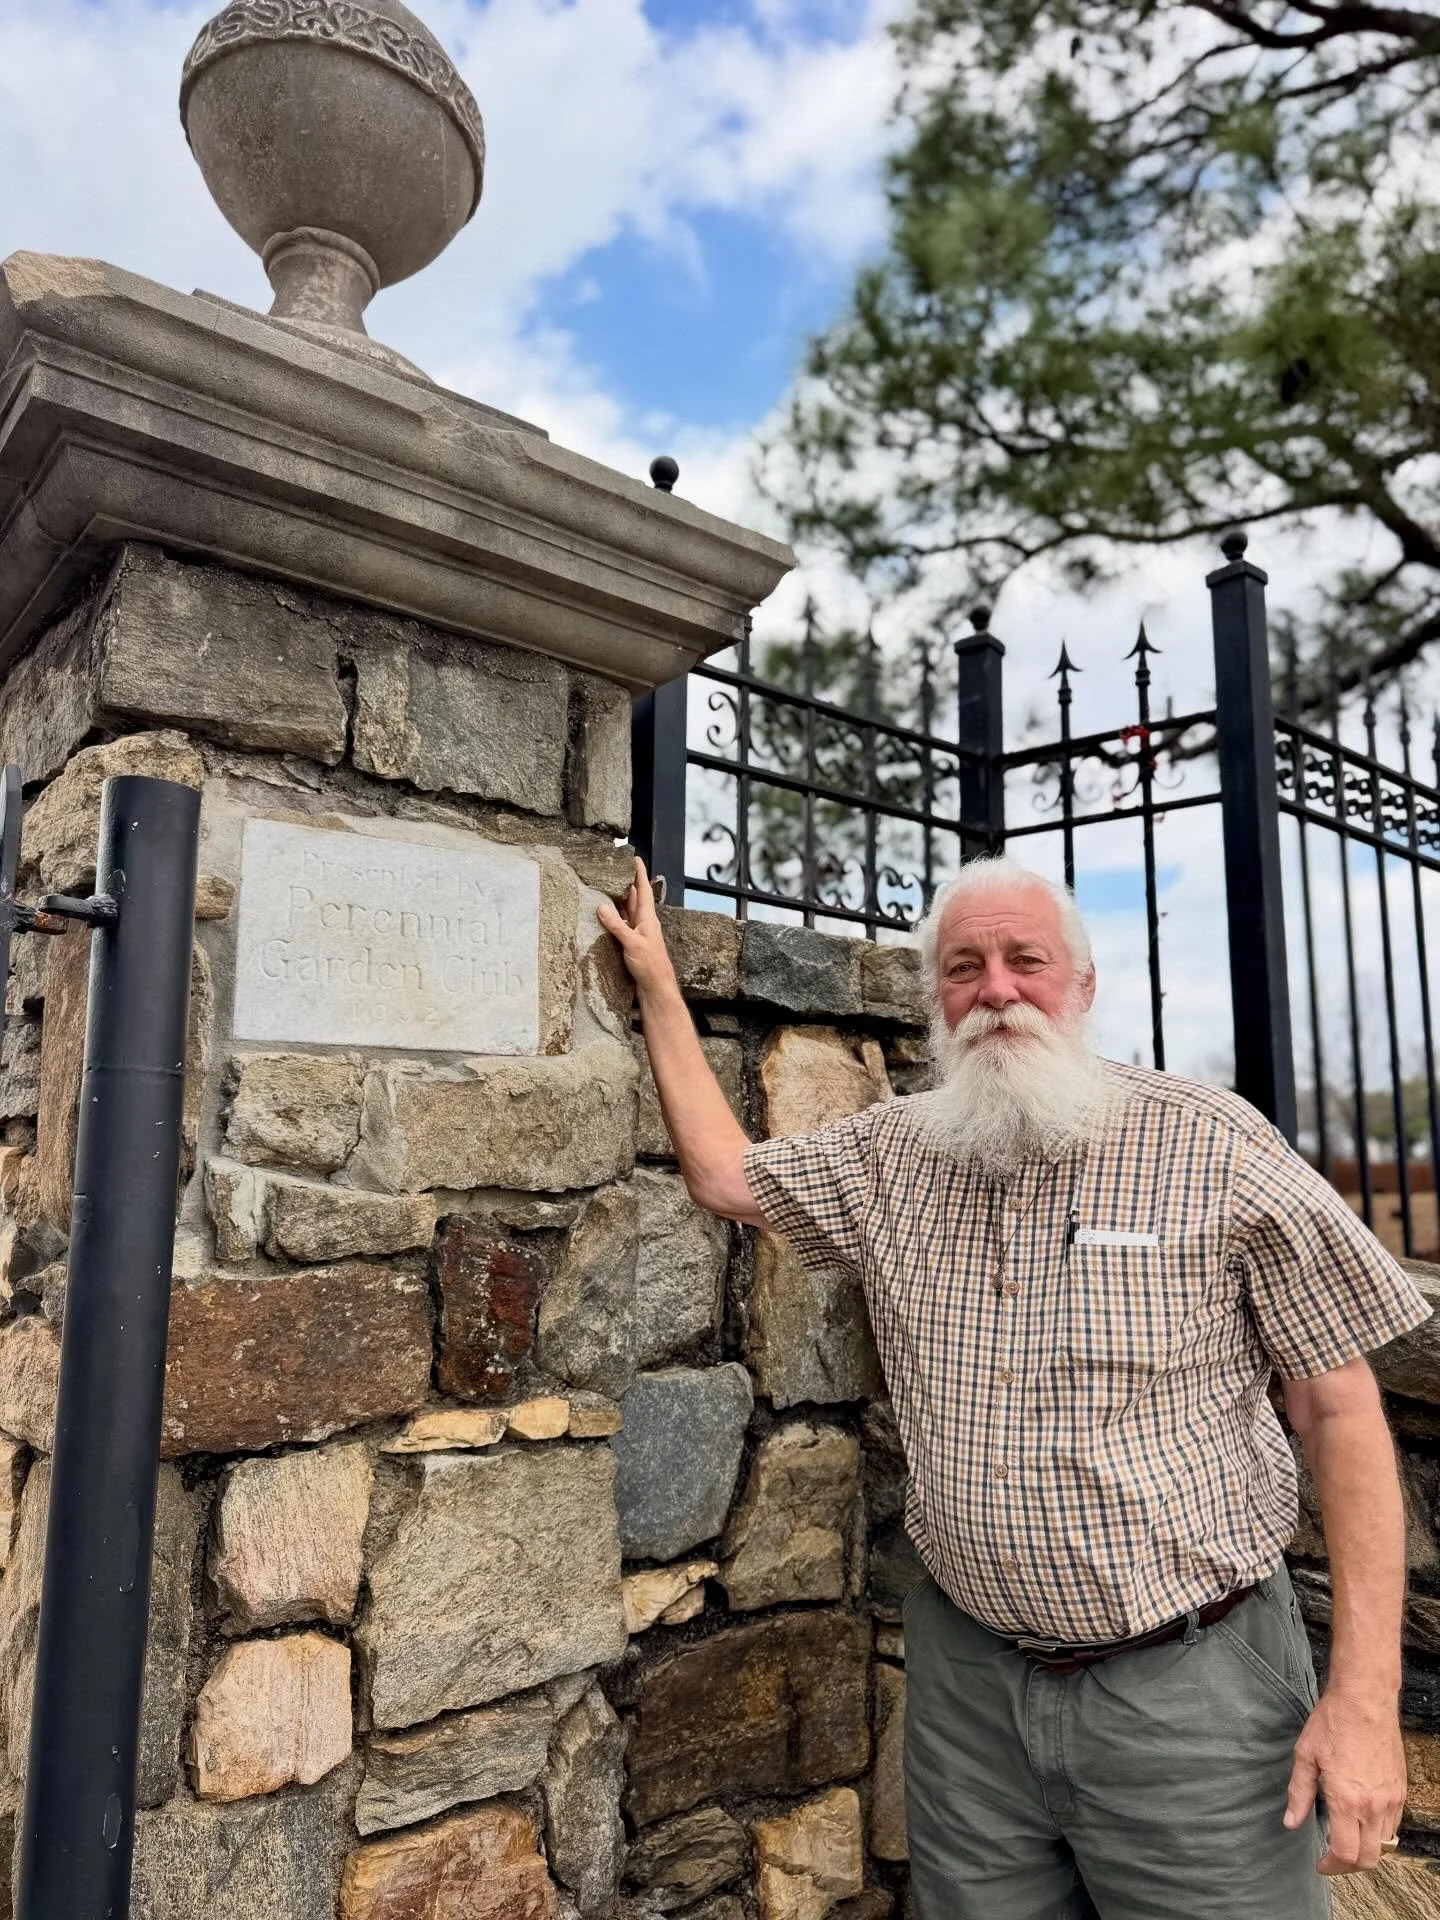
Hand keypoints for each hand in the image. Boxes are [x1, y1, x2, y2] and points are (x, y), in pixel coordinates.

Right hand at [597, 857, 680, 1003]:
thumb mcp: (633, 943)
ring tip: (604, 887)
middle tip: (613, 869)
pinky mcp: (631, 944)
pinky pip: (620, 925)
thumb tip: (601, 907)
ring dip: (617, 900)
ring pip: (626, 911)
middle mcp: (643, 923)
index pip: (643, 890)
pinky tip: (603, 917)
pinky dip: (612, 918)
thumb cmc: (651, 965)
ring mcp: (637, 933)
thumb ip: (617, 925)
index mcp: (647, 918)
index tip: (635, 858)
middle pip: (634, 898)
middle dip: (625, 883)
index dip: (639, 874)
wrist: (656, 988)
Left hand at [1284, 1686, 1406, 1873]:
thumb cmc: (1332, 1723)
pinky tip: (1361, 1820)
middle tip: (1331, 1858)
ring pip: (1383, 1845)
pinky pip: (1393, 1826)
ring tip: (1345, 1839)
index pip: (1345, 1854)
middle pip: (1368, 1859)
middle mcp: (1373, 1806)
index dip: (1331, 1866)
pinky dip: (1378, 1833)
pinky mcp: (1400, 1790)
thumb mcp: (1305, 1756)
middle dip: (1348, 1866)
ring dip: (1365, 1850)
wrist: (1365, 1701)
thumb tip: (1291, 1823)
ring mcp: (1390, 1800)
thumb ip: (1299, 1794)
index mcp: (1347, 1801)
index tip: (1320, 1863)